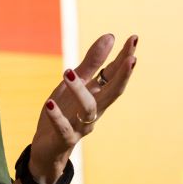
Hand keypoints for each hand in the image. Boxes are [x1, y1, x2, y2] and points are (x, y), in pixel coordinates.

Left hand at [28, 34, 137, 183]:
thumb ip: (92, 62)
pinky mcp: (65, 137)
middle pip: (113, 92)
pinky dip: (57, 116)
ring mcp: (81, 125)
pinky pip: (63, 127)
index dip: (124, 58)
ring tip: (68, 72)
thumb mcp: (75, 83)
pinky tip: (50, 103)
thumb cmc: (64, 110)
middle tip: (132, 57)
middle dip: (123, 75)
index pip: (114, 74)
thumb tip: (110, 36)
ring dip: (79, 91)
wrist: (48, 147)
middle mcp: (95, 110)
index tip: (134, 38)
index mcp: (98, 95)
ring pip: (87, 109)